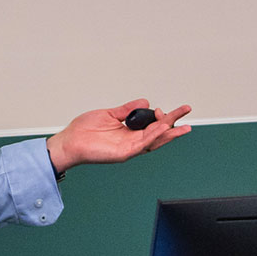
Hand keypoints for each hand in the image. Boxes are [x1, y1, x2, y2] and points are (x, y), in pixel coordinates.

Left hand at [46, 99, 192, 175]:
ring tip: (183, 124)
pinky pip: (142, 144)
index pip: (151, 125)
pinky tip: (162, 128)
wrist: (69, 142)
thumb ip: (127, 109)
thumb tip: (145, 102)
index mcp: (128, 132)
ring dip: (169, 132)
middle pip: (158, 133)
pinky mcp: (123, 153)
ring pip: (154, 140)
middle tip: (187, 112)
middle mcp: (131, 141)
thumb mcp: (109, 114)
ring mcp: (129, 148)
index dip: (159, 116)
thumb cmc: (84, 130)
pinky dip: (153, 136)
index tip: (161, 108)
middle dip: (174, 123)